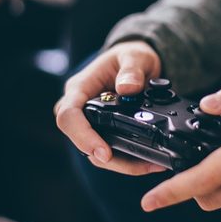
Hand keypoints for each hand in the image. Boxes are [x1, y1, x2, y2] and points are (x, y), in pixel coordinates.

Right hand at [55, 41, 166, 174]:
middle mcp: (80, 108)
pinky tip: (149, 162)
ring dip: (122, 164)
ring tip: (152, 165)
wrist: (137, 62)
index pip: (68, 116)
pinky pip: (109, 152)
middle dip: (108, 158)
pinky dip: (128, 161)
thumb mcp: (134, 56)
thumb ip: (132, 70)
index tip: (104, 152)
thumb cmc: (130, 56)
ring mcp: (89, 123)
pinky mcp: (102, 132)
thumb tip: (128, 89)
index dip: (83, 137)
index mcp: (80, 87)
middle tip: (140, 165)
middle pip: (80, 141)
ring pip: (95, 153)